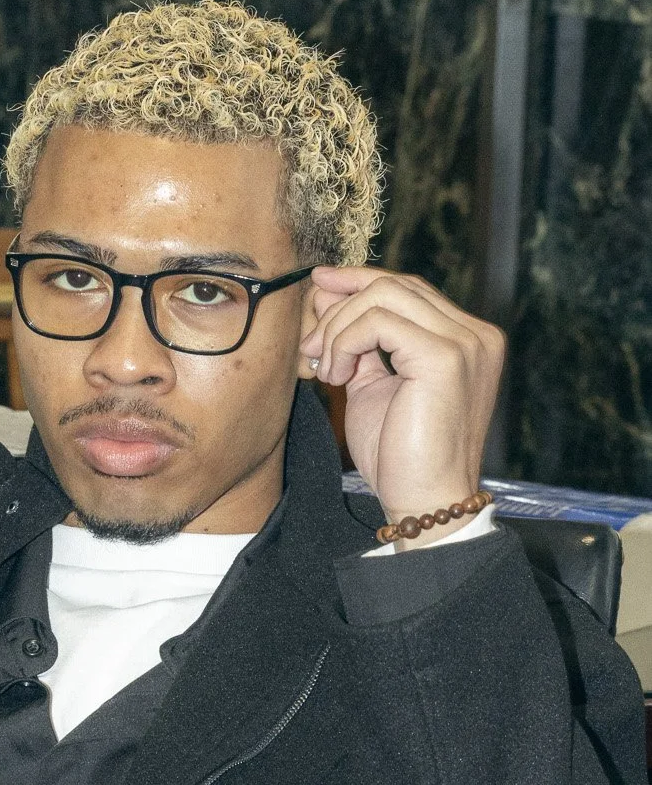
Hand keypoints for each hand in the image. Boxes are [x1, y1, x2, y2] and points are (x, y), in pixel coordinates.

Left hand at [299, 268, 505, 549]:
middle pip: (397, 285)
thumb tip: (330, 303)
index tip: (320, 285)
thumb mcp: (375, 389)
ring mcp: (465, 342)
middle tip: (310, 344)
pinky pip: (380, 321)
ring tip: (326, 370)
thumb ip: (363, 347)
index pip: (409, 289)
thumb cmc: (400, 457)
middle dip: (342, 304)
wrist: (424, 502)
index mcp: (465, 340)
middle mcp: (474, 335)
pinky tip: (336, 376)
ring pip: (386, 296)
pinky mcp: (445, 356)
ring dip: (341, 328)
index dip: (360, 281)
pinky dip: (346, 341)